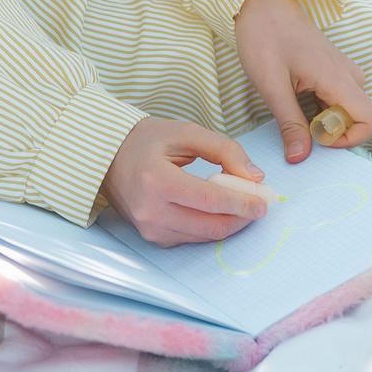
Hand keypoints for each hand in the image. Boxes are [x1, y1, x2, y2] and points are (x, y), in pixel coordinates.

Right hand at [101, 116, 270, 245]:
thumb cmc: (146, 141)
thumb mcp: (186, 132)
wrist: (107, 158)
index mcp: (156, 180)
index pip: (209, 200)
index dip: (242, 203)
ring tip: (241, 203)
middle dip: (242, 217)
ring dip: (229, 223)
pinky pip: (192, 239)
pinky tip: (217, 209)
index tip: (264, 200)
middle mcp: (150, 211)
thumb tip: (254, 177)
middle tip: (259, 204)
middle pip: (211, 225)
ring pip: (205, 237)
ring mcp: (150, 229)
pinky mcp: (153, 239)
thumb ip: (224, 150)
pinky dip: (211, 226)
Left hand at [234, 0, 371, 162]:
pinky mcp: (334, 72)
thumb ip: (289, 122)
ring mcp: (344, 72)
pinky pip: (338, 101)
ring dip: (323, 121)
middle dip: (332, 133)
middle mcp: (350, 76)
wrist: (262, 0)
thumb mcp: (271, 85)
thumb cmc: (264, 36)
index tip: (316, 136)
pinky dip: (320, 110)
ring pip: (348, 112)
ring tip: (290, 104)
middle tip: (296, 121)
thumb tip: (300, 158)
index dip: (350, 139)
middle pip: (360, 121)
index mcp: (339, 78)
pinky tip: (294, 96)